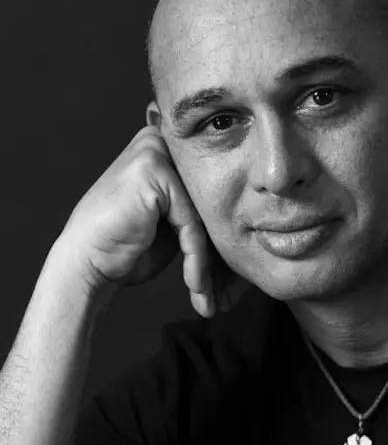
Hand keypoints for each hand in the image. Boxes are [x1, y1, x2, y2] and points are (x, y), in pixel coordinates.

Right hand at [56, 125, 248, 316]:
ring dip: (210, 268)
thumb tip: (246, 217)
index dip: (222, 240)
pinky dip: (196, 261)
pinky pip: (191, 224)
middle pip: (210, 205)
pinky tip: (197, 289)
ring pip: (203, 219)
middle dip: (222, 256)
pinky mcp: (154, 170)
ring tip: (213, 301)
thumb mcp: (171, 221)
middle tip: (229, 295)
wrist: (86, 265)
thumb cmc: (127, 247)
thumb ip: (199, 207)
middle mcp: (161, 142)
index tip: (232, 281)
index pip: (211, 196)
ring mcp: (155, 152)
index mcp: (166, 150)